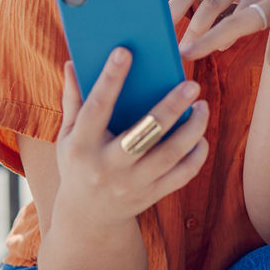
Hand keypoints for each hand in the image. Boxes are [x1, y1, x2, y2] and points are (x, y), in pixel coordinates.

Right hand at [52, 47, 210, 226]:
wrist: (88, 218)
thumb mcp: (67, 136)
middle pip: (144, 133)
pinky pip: (182, 175)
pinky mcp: (152, 195)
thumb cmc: (78, 163)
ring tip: (202, 106)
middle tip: (192, 84)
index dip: (110, 79)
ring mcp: (132, 184)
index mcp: (81, 146)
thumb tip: (73, 61)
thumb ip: (73, 100)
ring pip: (170, 154)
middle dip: (170, 107)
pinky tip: (201, 135)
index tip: (125, 51)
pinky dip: (196, 155)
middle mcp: (108, 167)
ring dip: (192, 128)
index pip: (96, 108)